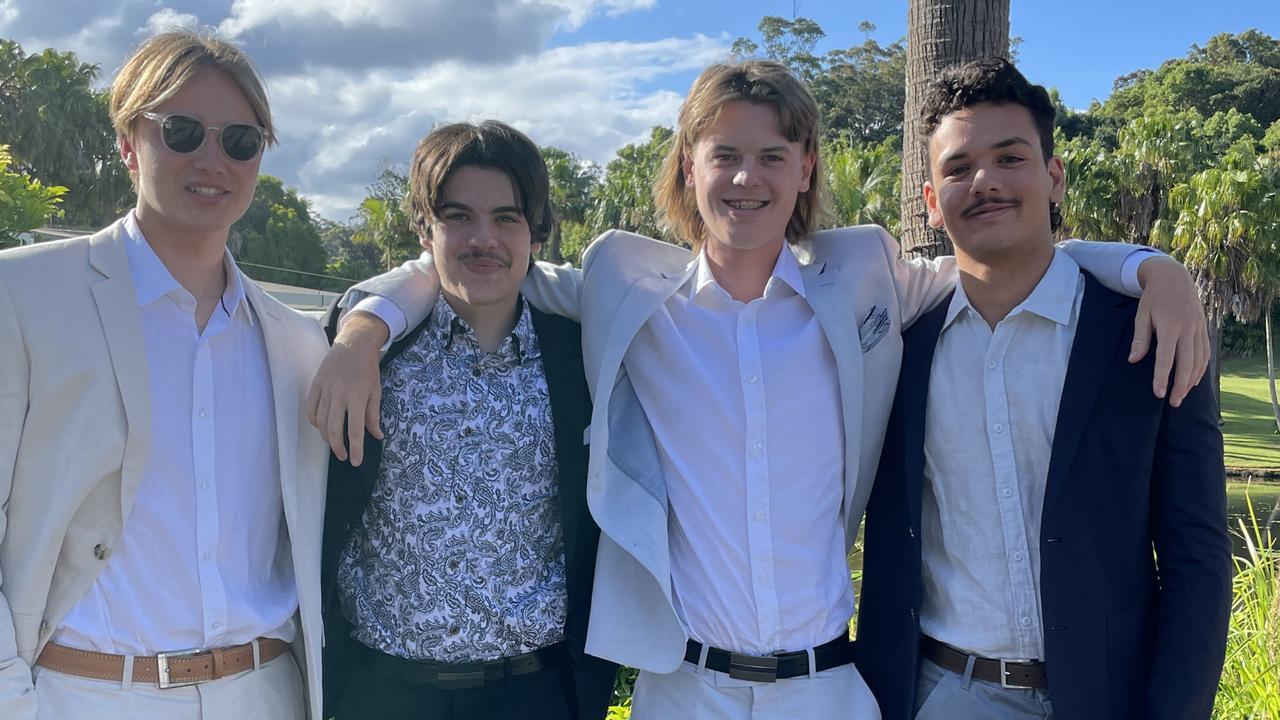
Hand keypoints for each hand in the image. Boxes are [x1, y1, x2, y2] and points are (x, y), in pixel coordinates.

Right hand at [305, 311, 388, 464]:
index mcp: (358, 397)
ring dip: (326, 436)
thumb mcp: (376, 391)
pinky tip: (321, 427)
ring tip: (334, 443)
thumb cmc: (368, 369)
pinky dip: (314, 421)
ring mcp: (325, 389)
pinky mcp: (316, 384)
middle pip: (334, 429)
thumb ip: (374, 415)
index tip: (356, 461)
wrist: (354, 344)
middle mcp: (339, 394)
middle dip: (338, 447)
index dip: (356, 448)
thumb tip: (377, 436)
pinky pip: (310, 409)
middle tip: (343, 456)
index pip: (355, 429)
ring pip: (320, 421)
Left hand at [1129, 256, 1209, 406]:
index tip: (1158, 393)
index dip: (1162, 377)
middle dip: (1180, 386)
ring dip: (1192, 380)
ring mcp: (1198, 329)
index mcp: (1170, 326)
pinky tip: (1195, 380)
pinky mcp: (1204, 329)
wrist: (1174, 277)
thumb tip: (1134, 360)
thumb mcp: (1141, 315)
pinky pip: (1206, 353)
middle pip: (1187, 364)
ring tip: (1182, 395)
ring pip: (1199, 361)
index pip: (1166, 358)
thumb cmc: (1153, 297)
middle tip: (1173, 403)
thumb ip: (1140, 338)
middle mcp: (1187, 330)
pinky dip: (1202, 368)